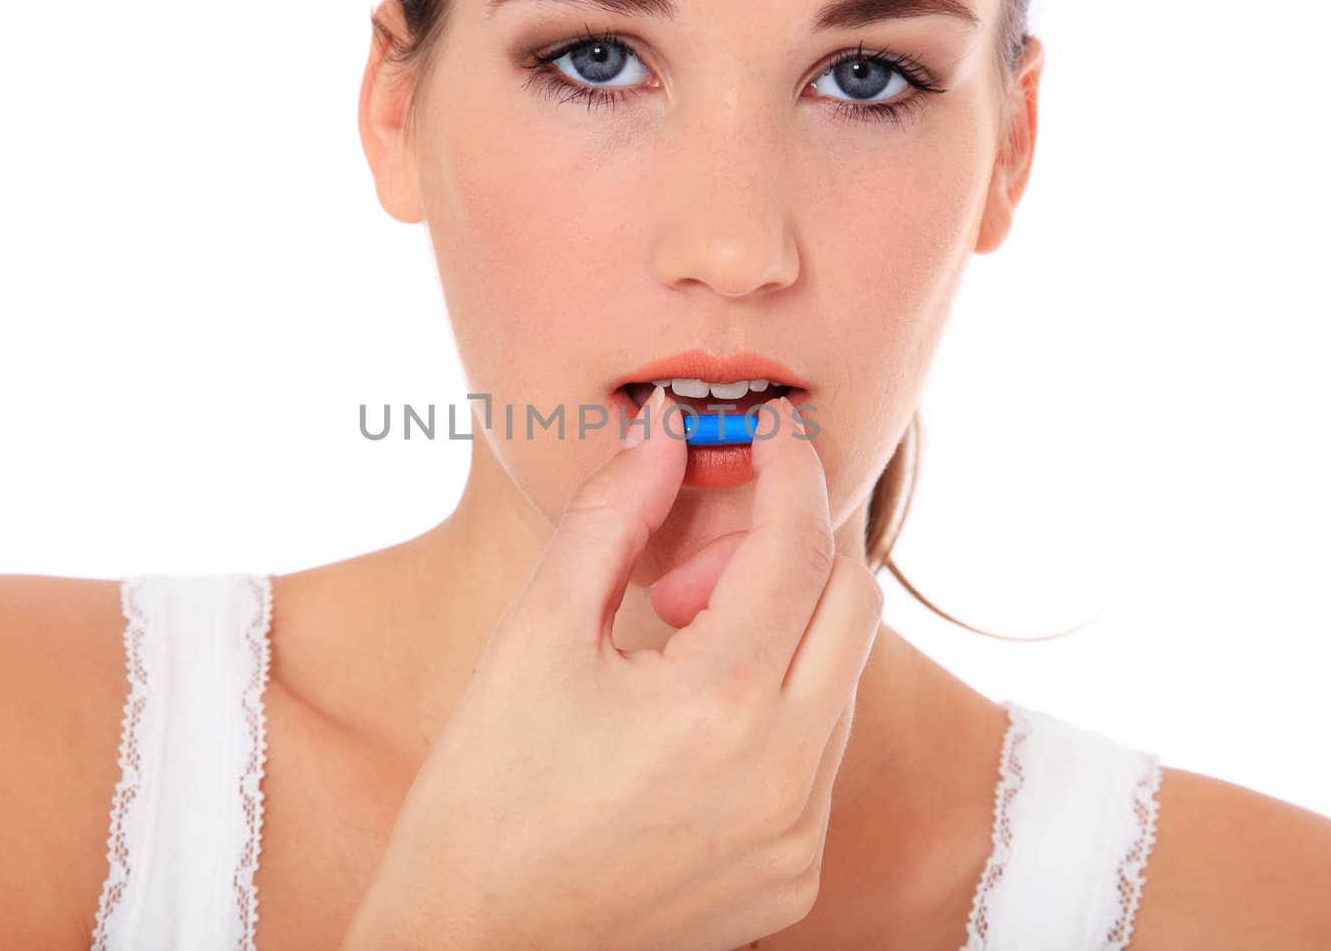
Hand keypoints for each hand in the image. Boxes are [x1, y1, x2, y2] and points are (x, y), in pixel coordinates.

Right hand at [341, 388, 883, 950]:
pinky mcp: (794, 877)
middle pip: (854, 603)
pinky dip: (779, 702)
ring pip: (843, 677)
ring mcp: (797, 837)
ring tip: (675, 646)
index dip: (788, 470)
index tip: (768, 432)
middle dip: (792, 547)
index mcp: (716, 708)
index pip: (797, 548)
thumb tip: (666, 435)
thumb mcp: (532, 636)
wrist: (476, 947)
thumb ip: (611, 517)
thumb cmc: (484, 794)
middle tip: (694, 560)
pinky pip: (821, 750)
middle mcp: (783, 778)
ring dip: (783, 629)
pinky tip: (693, 718)